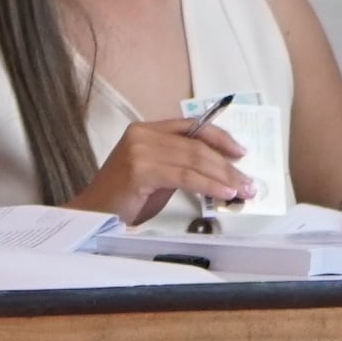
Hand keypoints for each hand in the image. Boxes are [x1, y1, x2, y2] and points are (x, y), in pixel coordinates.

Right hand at [91, 116, 250, 226]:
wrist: (92, 214)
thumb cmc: (124, 198)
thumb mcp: (156, 173)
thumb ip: (180, 165)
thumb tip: (218, 172)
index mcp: (146, 130)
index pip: (191, 126)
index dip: (219, 137)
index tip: (240, 151)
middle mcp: (142, 134)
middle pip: (196, 145)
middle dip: (227, 164)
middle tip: (248, 181)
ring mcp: (140, 150)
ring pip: (194, 160)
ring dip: (223, 177)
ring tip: (241, 190)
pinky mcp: (141, 170)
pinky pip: (185, 177)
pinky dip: (208, 185)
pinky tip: (223, 193)